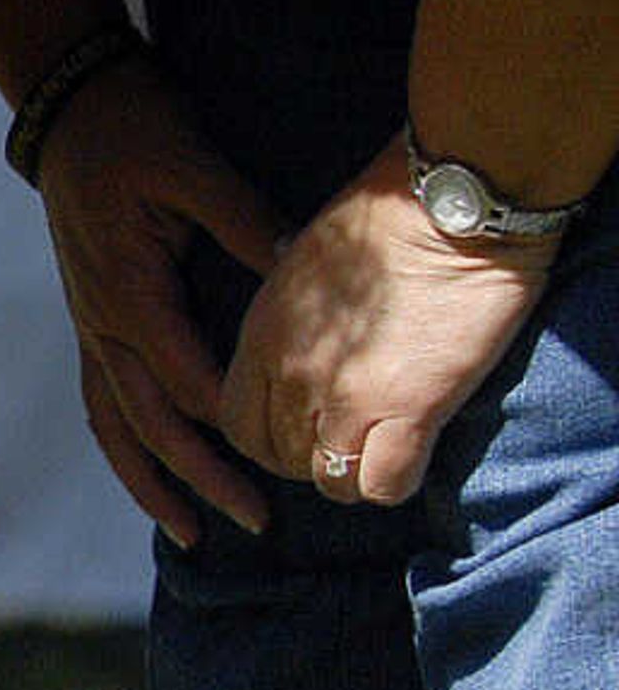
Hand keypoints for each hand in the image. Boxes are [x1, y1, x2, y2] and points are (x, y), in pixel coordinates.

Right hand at [30, 61, 288, 542]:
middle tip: (260, 523)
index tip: (291, 454)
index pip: (187, 380)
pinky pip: (103, 403)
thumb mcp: (194, 166)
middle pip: (151, 424)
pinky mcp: (91, 321)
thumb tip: (304, 274)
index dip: (237, 423)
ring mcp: (90, 326)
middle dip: (204, 479)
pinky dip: (128, 449)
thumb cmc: (135, 129)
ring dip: (155, 484)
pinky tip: (154, 479)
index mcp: (129, 292)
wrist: (70, 105)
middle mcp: (102, 323)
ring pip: (117, 426)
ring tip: (194, 535)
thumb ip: (246, 223)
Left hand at [218, 141, 554, 503]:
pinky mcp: (409, 410)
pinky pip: (384, 484)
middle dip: (309, 461)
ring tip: (379, 452)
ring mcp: (347, 396)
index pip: (238, 424)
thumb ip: (294, 310)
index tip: (298, 433)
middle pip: (281, 458)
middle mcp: (294, 374)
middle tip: (347, 444)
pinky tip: (412, 456)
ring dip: (351, 475)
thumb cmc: (387, 217)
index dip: (266, 440)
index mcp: (263, 336)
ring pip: (329, 480)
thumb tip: (300, 321)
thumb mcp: (305, 258)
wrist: (451, 205)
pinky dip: (396, 482)